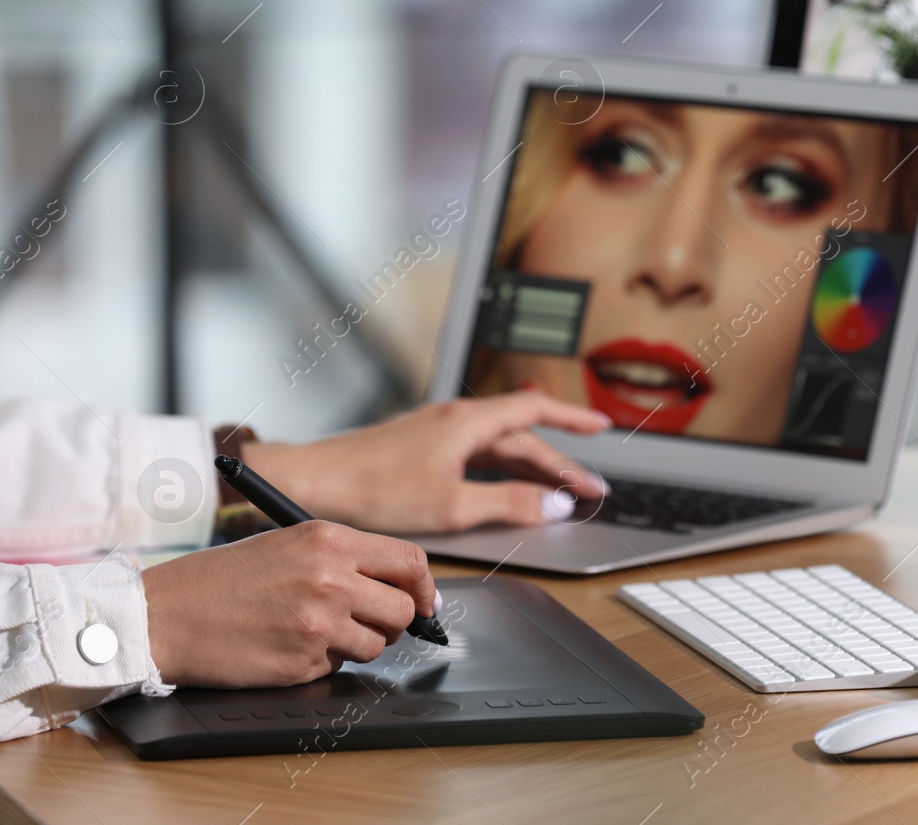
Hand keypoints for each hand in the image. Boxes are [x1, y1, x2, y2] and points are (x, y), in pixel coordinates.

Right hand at [141, 521, 434, 687]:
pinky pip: (338, 666)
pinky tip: (286, 645)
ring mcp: (319, 623)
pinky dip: (322, 661)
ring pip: (377, 643)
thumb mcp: (290, 544)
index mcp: (330, 540)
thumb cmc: (222, 579)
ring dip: (356, 643)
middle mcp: (332, 578)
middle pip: (403, 609)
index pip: (410, 562)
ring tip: (313, 629)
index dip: (423, 586)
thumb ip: (347, 559)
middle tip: (367, 620)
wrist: (164, 614)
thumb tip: (402, 587)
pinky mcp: (302, 662)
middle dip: (394, 620)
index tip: (424, 602)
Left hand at [243, 393, 611, 533]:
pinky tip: (510, 492)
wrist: (315, 483)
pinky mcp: (425, 451)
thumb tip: (555, 505)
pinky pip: (480, 458)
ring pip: (501, 449)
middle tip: (588, 490)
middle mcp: (457, 421)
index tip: (602, 428)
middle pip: (523, 438)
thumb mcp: (451, 505)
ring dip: (534, 470)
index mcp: (468, 422)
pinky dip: (504, 474)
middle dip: (560, 463)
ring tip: (559, 494)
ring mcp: (440, 434)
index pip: (536, 411)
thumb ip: (509, 504)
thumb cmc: (372, 488)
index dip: (573, 420)